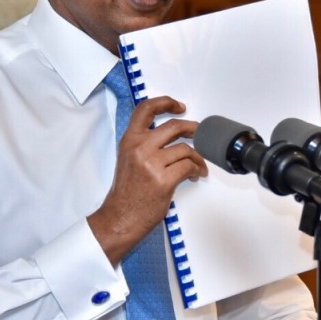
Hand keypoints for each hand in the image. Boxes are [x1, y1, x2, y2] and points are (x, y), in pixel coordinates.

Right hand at [88, 96, 208, 264]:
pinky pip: (189, 166)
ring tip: (198, 165)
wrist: (121, 216)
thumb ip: (144, 143)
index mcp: (129, 140)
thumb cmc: (126, 192)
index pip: (146, 109)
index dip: (165, 102)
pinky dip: (198, 169)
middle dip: (193, 128)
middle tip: (199, 133)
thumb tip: (168, 135)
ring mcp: (152, 164)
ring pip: (186, 149)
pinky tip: (196, 175)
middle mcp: (140, 148)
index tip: (179, 106)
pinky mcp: (164, 180)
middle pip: (174, 126)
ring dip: (198, 157)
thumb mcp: (128, 158)